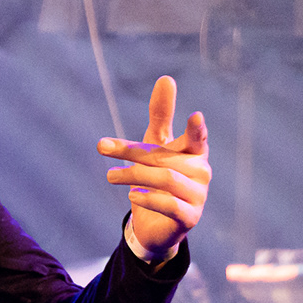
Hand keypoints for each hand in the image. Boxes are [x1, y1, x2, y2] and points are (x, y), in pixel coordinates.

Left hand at [98, 76, 209, 257]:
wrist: (155, 224)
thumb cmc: (156, 175)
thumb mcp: (155, 143)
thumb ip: (160, 114)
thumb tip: (166, 78)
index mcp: (195, 151)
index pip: (198, 137)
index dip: (196, 129)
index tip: (195, 116)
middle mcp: (201, 172)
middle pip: (163, 157)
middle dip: (130, 152)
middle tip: (101, 146)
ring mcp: (199, 196)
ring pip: (165, 179)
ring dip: (133, 175)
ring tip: (110, 176)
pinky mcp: (190, 217)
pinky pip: (169, 204)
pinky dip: (148, 199)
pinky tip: (131, 196)